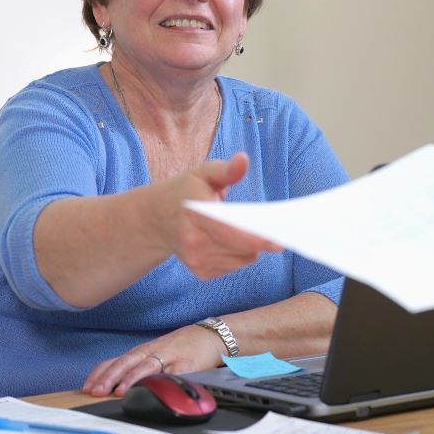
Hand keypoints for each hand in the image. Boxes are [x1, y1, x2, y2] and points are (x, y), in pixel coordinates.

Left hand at [82, 325, 224, 396]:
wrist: (211, 336)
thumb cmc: (180, 348)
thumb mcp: (154, 354)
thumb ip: (136, 367)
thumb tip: (110, 384)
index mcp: (142, 352)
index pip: (115, 361)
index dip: (100, 374)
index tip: (87, 387)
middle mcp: (152, 352)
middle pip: (127, 363)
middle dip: (110, 377)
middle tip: (96, 391)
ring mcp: (170, 357)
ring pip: (146, 366)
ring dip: (131, 379)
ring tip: (119, 391)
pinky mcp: (187, 364)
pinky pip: (172, 373)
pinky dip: (161, 380)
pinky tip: (153, 387)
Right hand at [159, 152, 283, 278]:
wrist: (156, 219)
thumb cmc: (186, 192)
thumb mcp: (203, 173)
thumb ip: (226, 169)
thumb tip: (242, 160)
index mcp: (194, 213)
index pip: (227, 231)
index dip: (254, 238)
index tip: (276, 241)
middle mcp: (193, 242)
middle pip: (242, 249)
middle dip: (259, 239)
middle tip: (269, 226)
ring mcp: (196, 260)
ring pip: (243, 259)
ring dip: (249, 247)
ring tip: (239, 228)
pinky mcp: (201, 273)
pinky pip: (236, 266)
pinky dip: (239, 255)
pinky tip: (228, 241)